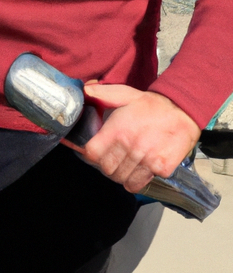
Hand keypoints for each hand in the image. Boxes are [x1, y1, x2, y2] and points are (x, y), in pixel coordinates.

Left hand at [63, 83, 200, 192]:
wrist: (185, 111)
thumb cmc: (153, 105)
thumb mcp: (125, 94)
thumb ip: (103, 93)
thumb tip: (86, 89)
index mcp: (118, 130)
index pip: (92, 153)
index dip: (90, 155)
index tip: (95, 153)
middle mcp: (131, 147)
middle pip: (107, 170)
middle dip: (106, 167)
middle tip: (112, 160)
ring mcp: (147, 160)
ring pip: (123, 180)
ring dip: (122, 175)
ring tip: (125, 166)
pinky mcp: (162, 168)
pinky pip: (141, 183)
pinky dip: (138, 180)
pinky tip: (140, 169)